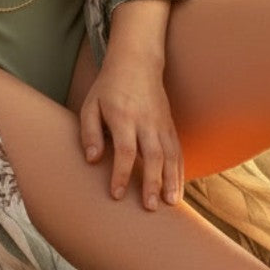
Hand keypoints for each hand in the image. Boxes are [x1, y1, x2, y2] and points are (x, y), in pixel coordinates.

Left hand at [78, 50, 182, 209]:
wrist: (136, 63)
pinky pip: (178, 150)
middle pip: (153, 155)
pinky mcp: (170, 125)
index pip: (125, 150)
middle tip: (150, 207)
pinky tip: (177, 189)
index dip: (122, 173)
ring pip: (171, 154)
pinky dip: (179, 170)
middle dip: (153, 182)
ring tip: (171, 203)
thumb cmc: (109, 87)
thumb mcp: (90, 105)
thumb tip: (92, 160)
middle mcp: (146, 121)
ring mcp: (161, 123)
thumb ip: (89, 132)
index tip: (116, 194)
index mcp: (124, 117)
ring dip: (172, 180)